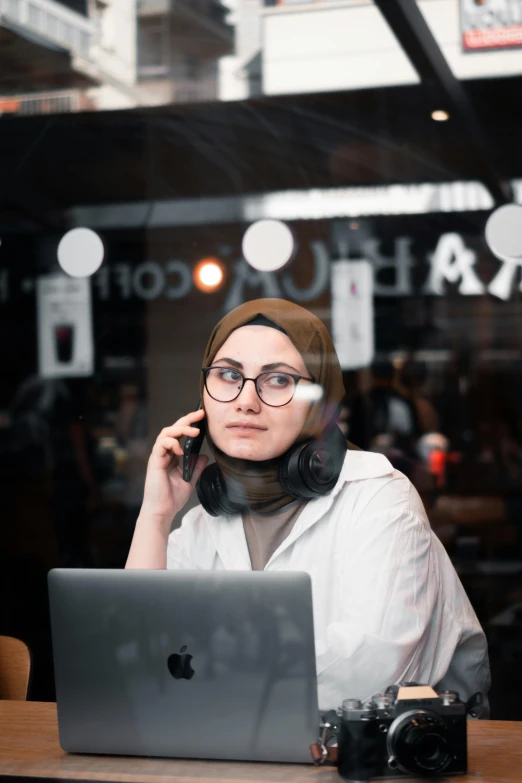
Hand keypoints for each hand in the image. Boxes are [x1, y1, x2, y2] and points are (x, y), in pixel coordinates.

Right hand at [140, 408, 207, 526]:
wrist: (163, 510)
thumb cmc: (172, 497)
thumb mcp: (190, 480)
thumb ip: (196, 467)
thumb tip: (205, 455)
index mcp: (172, 456)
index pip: (180, 434)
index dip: (190, 424)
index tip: (203, 417)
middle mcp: (165, 453)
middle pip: (173, 429)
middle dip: (187, 420)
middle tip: (200, 414)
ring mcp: (159, 456)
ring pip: (166, 433)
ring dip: (180, 429)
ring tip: (194, 432)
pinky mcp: (154, 460)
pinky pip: (160, 444)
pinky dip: (171, 442)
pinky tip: (180, 449)